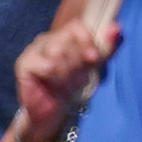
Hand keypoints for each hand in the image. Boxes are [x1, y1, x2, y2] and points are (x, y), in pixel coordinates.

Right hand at [10, 11, 122, 141]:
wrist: (53, 115)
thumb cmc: (74, 90)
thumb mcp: (94, 68)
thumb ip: (105, 48)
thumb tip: (117, 27)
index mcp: (63, 37)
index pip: (76, 26)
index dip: (87, 40)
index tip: (94, 59)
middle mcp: (46, 40)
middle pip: (67, 39)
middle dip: (78, 62)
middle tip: (78, 79)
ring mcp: (33, 50)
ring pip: (57, 51)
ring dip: (68, 72)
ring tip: (68, 84)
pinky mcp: (24, 64)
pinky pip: (48, 65)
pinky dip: (57, 77)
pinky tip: (55, 85)